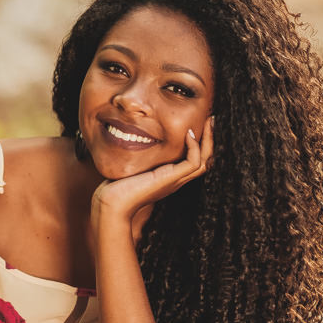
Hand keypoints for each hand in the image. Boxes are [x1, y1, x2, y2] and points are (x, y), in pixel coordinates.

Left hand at [91, 117, 214, 246]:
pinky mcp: (170, 179)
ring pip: (205, 161)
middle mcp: (176, 179)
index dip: (200, 142)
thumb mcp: (132, 166)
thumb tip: (132, 137)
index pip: (194, 159)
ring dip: (208, 140)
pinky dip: (195, 147)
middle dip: (210, 138)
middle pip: (205, 159)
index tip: (199, 122)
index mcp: (169, 177)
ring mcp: (175, 181)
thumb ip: (138, 155)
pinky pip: (193, 162)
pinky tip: (189, 134)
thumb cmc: (116, 187)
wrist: (111, 203)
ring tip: (208, 121)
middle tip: (211, 118)